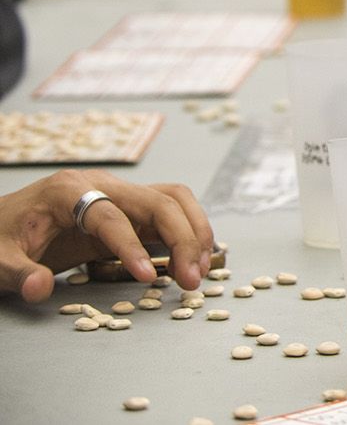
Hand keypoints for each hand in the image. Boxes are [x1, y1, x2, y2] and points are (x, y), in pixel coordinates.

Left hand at [0, 170, 214, 302]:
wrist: (0, 225)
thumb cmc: (0, 238)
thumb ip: (18, 274)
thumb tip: (39, 289)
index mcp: (68, 191)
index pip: (111, 215)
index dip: (131, 246)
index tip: (148, 277)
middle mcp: (101, 184)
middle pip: (158, 200)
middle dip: (182, 238)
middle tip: (191, 278)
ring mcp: (119, 193)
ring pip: (173, 200)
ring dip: (194, 232)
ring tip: (199, 269)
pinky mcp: (128, 209)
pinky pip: (168, 212)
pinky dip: (187, 232)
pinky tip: (192, 259)